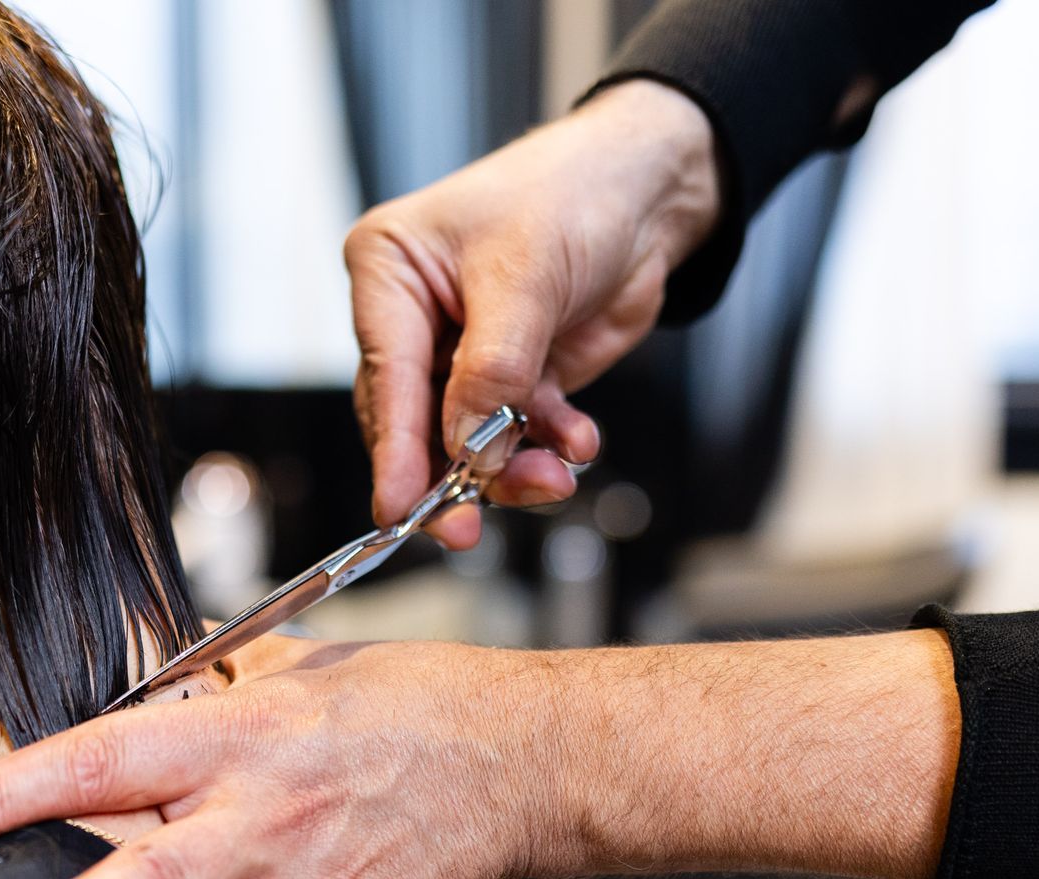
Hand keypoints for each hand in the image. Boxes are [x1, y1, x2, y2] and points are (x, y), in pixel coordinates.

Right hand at [345, 78, 720, 547]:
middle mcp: (416, 319)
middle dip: (450, 474)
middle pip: (416, 422)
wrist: (653, 189)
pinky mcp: (515, 378)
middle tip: (462, 530)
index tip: (398, 507)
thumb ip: (492, 369)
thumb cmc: (574, 191)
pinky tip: (576, 443)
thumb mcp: (526, 275)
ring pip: (467, 441)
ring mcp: (464, 354)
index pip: (386, 376)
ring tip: (554, 478)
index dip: (394, 449)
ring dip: (509, 469)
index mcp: (389, 273)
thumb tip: (465, 449)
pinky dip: (547, 449)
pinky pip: (518, 435)